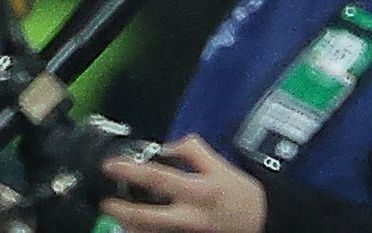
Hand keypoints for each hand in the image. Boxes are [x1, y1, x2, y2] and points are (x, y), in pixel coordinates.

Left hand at [102, 136, 266, 232]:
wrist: (265, 222)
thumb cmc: (241, 193)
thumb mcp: (220, 165)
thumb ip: (192, 150)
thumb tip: (166, 146)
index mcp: (200, 191)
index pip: (159, 178)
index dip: (131, 171)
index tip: (110, 166)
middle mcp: (193, 216)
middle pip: (151, 217)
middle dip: (124, 212)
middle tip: (106, 204)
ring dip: (133, 226)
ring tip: (118, 216)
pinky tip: (136, 227)